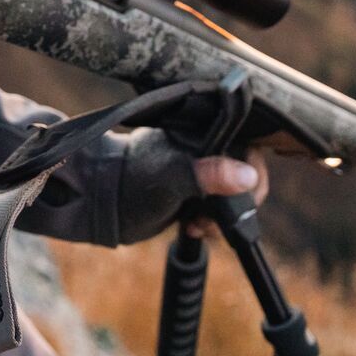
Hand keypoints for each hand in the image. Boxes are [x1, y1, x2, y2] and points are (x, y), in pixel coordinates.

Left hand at [116, 135, 271, 243]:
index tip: (243, 192)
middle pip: (246, 170)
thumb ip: (207, 174)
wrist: (103, 206)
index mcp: (203, 129)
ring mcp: (202, 168)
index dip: (252, 169)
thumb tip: (247, 176)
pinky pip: (220, 206)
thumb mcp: (171, 176)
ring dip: (223, 216)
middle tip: (215, 215)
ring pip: (235, 192)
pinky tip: (195, 226)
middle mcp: (206, 145)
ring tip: (199, 223)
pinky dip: (213, 221)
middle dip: (237, 200)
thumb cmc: (130, 181)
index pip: (248, 141)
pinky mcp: (196, 191)